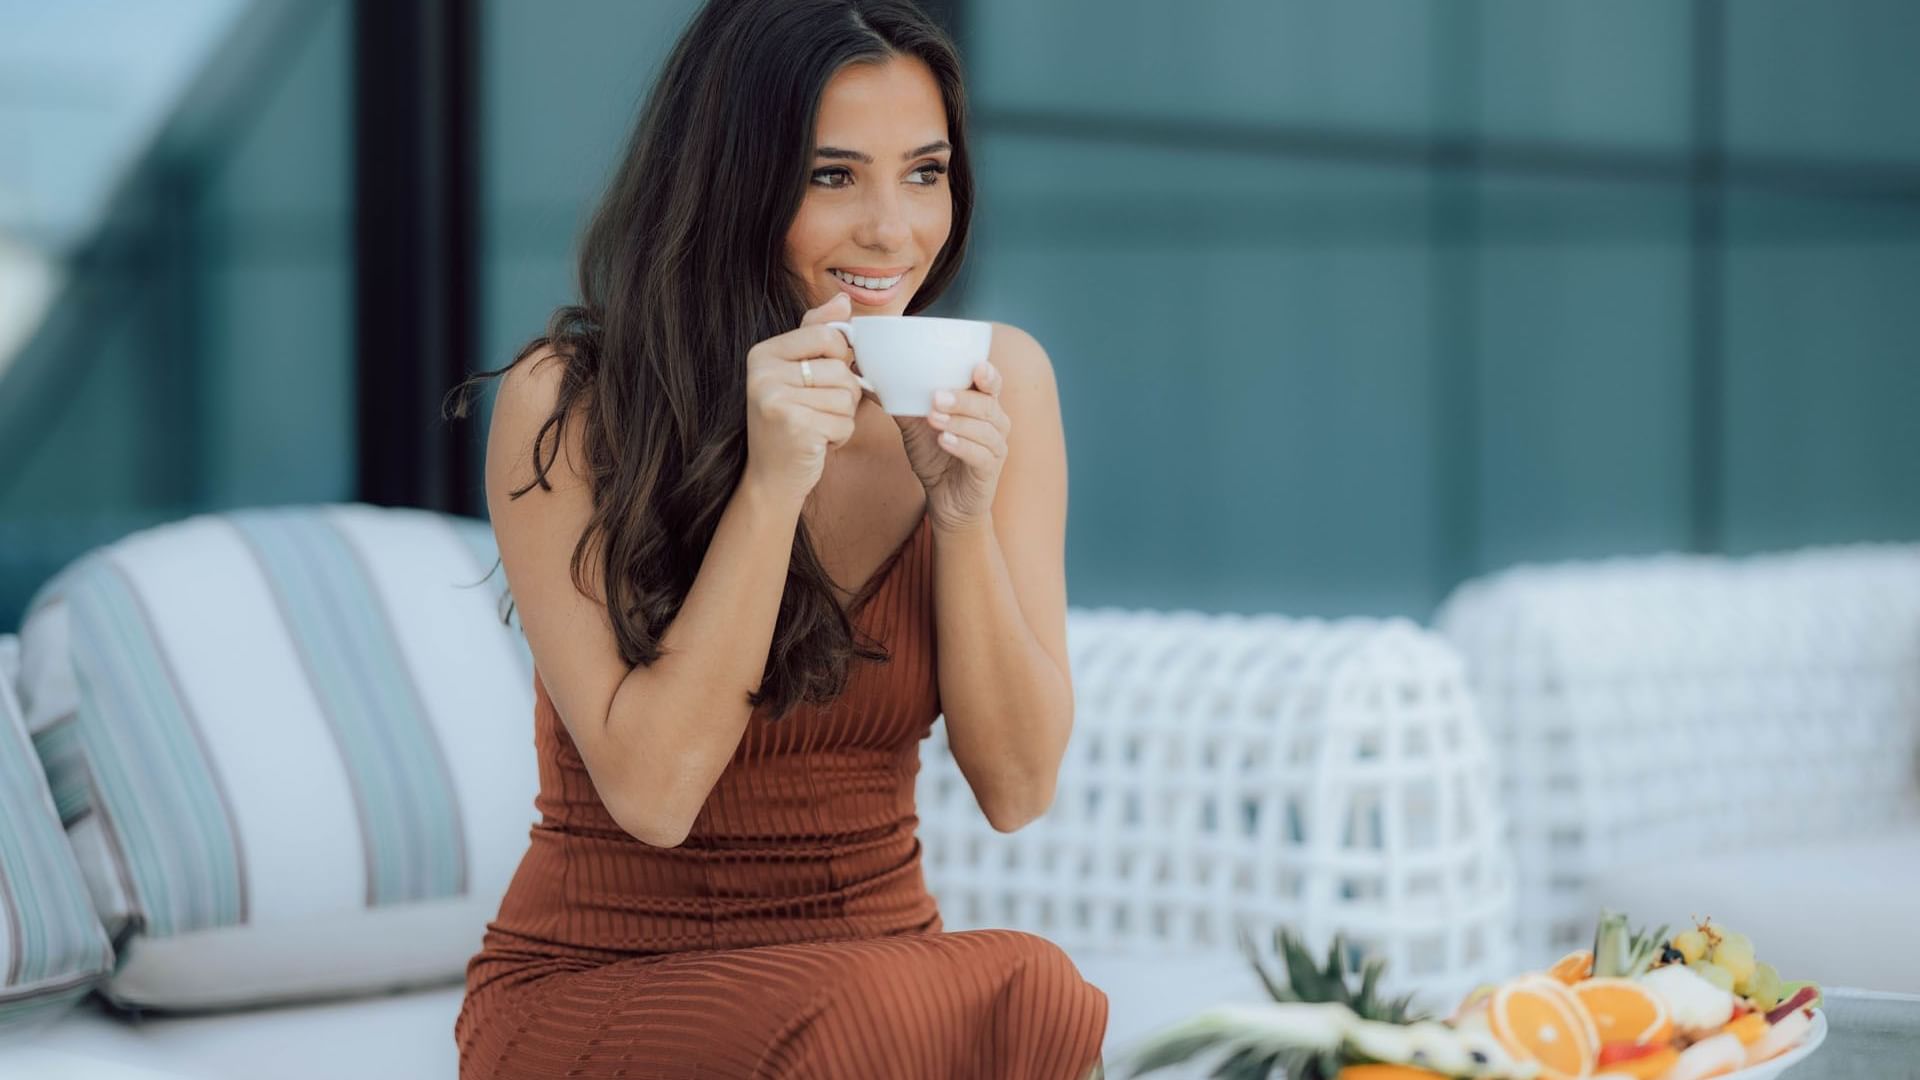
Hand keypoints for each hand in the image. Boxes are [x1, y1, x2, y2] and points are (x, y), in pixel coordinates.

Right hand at [740, 292, 864, 505]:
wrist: (771, 478)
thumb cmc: (792, 422)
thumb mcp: (798, 373)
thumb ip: (817, 333)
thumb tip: (844, 299)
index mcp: (764, 353)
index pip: (827, 335)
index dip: (841, 359)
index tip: (824, 378)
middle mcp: (763, 373)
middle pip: (841, 369)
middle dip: (843, 394)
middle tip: (817, 411)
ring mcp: (776, 400)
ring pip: (847, 397)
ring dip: (842, 418)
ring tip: (816, 427)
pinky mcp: (794, 426)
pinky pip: (845, 423)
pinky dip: (840, 437)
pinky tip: (816, 443)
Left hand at [896, 359, 1008, 532]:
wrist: (947, 501)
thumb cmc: (935, 456)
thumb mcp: (914, 426)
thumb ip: (896, 400)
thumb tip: (862, 372)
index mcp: (980, 404)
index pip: (990, 383)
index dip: (987, 374)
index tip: (976, 367)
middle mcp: (994, 422)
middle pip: (986, 404)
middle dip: (962, 399)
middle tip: (936, 397)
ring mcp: (995, 447)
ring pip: (984, 429)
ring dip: (959, 422)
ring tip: (934, 418)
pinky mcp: (989, 470)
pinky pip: (980, 455)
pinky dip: (962, 446)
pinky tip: (945, 441)